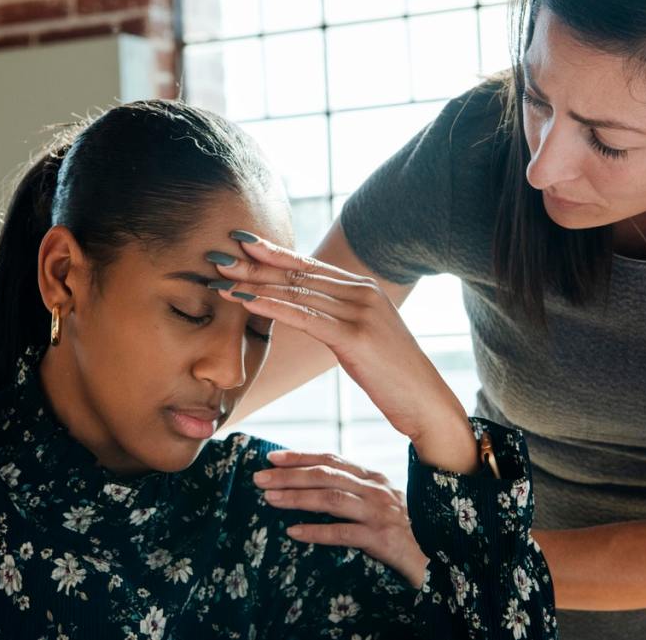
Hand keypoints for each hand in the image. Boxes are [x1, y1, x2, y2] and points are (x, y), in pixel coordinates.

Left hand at [210, 232, 476, 472]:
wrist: (426, 402)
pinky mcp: (355, 336)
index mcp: (363, 289)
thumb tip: (305, 310)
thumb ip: (337, 317)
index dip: (273, 253)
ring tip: (223, 280)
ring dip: (255, 284)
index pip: (308, 265)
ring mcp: (360, 311)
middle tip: (219, 257)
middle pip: (298, 273)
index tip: (241, 243)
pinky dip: (271, 306)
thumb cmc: (392, 376)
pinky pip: (304, 316)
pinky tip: (246, 301)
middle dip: (256, 264)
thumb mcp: (363, 337)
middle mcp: (362, 292)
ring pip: (297, 292)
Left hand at [254, 449, 428, 587]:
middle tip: (260, 478)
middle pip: (326, 475)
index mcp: (373, 478)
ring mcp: (379, 513)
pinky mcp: (381, 538)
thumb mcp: (381, 503)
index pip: (332, 460)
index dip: (301, 457)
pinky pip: (342, 533)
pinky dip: (316, 532)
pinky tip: (294, 533)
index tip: (273, 457)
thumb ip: (355, 491)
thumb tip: (316, 484)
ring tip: (271, 500)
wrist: (436, 556)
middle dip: (290, 475)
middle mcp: (375, 490)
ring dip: (297, 498)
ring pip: (331, 499)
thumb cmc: (405, 530)